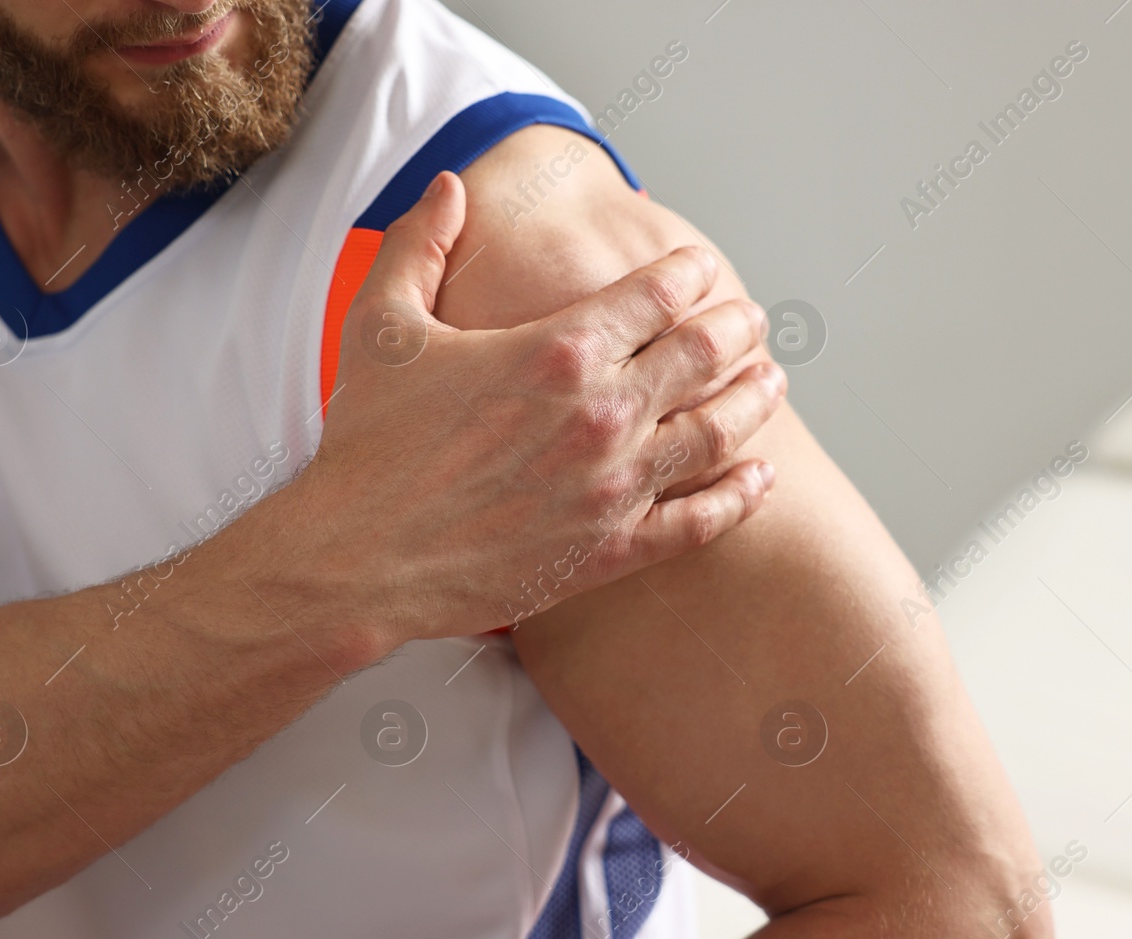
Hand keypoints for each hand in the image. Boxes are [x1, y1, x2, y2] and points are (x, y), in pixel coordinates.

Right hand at [305, 171, 785, 645]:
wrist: (357, 559)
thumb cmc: (367, 443)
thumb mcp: (381, 324)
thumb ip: (420, 243)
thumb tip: (449, 186)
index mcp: (557, 349)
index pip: (655, 293)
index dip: (688, 273)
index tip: (700, 268)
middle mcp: (602, 414)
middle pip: (703, 355)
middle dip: (737, 328)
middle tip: (753, 319)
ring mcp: (613, 487)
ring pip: (717, 433)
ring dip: (754, 401)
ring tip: (774, 382)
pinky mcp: (610, 551)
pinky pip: (699, 523)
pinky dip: (740, 497)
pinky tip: (761, 478)